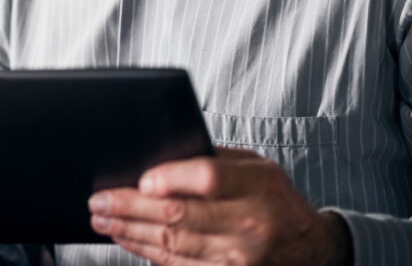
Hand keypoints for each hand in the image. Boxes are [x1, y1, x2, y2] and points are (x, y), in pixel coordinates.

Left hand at [88, 147, 350, 264]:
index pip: (208, 178)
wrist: (312, 249)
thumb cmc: (275, 199)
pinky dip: (146, 252)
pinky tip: (126, 239)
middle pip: (179, 215)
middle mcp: (249, 223)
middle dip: (130, 207)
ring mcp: (239, 257)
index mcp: (257, 185)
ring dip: (130, 231)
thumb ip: (215, 160)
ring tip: (101, 219)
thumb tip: (159, 155)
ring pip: (172, 244)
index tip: (140, 179)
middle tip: (98, 200)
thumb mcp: (257, 167)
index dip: (170, 179)